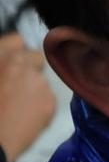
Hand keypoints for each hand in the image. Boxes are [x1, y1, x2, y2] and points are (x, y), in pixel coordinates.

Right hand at [0, 33, 55, 161]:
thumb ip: (2, 67)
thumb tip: (10, 66)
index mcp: (2, 58)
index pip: (17, 40)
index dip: (17, 51)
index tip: (14, 62)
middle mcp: (23, 64)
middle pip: (35, 58)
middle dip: (30, 69)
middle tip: (17, 88)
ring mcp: (39, 82)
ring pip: (42, 81)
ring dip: (34, 90)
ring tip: (18, 109)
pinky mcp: (50, 101)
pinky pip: (48, 99)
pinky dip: (40, 107)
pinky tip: (25, 120)